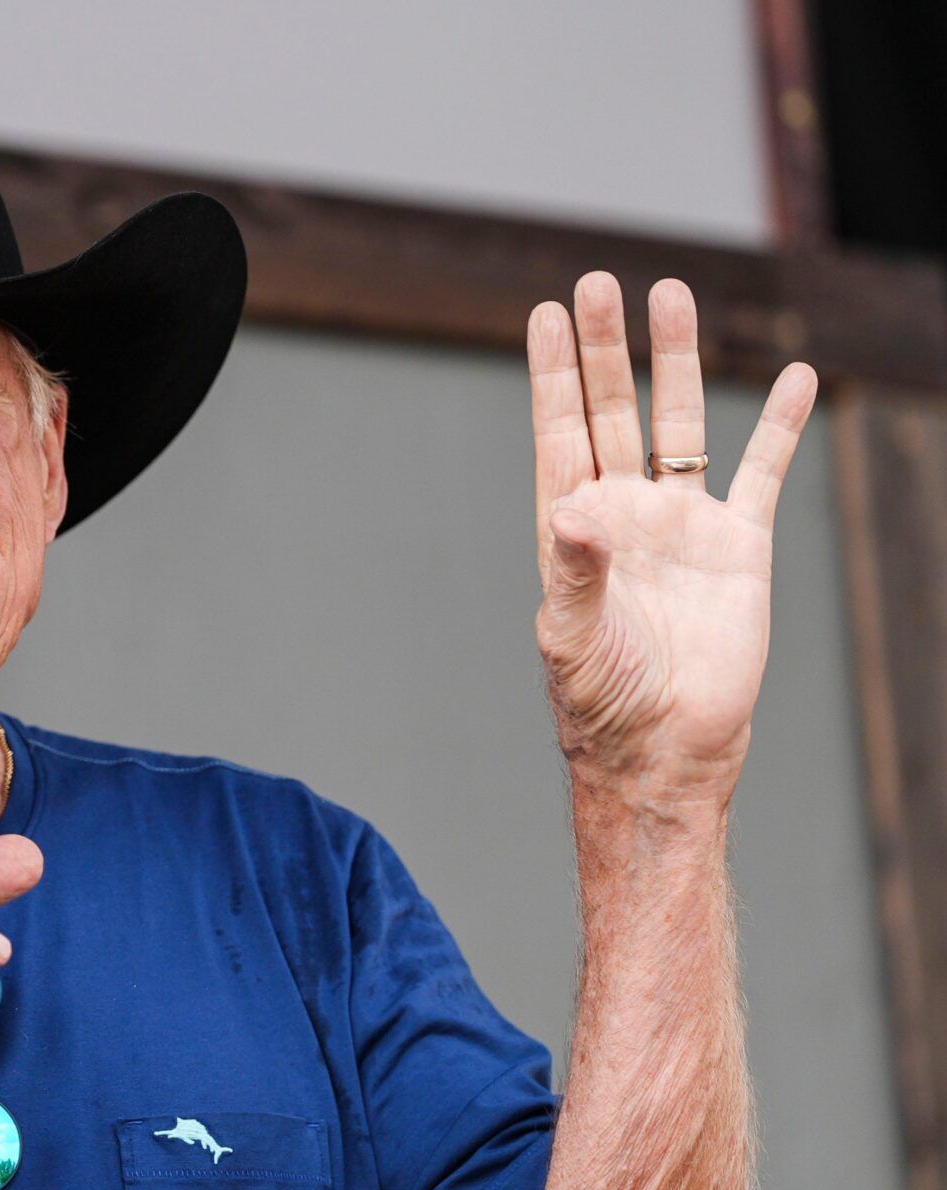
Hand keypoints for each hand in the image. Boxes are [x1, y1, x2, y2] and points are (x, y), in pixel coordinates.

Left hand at [528, 273, 817, 798]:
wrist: (666, 752)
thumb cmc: (601, 702)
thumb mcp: (573, 638)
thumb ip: (574, 572)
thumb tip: (573, 511)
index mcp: (572, 527)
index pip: (559, 432)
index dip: (553, 374)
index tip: (547, 312)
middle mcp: (624, 512)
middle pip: (612, 410)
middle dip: (605, 348)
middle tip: (599, 282)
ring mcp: (681, 525)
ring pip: (681, 424)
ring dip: (677, 363)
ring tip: (672, 293)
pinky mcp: (740, 548)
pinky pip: (763, 474)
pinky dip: (781, 427)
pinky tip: (797, 377)